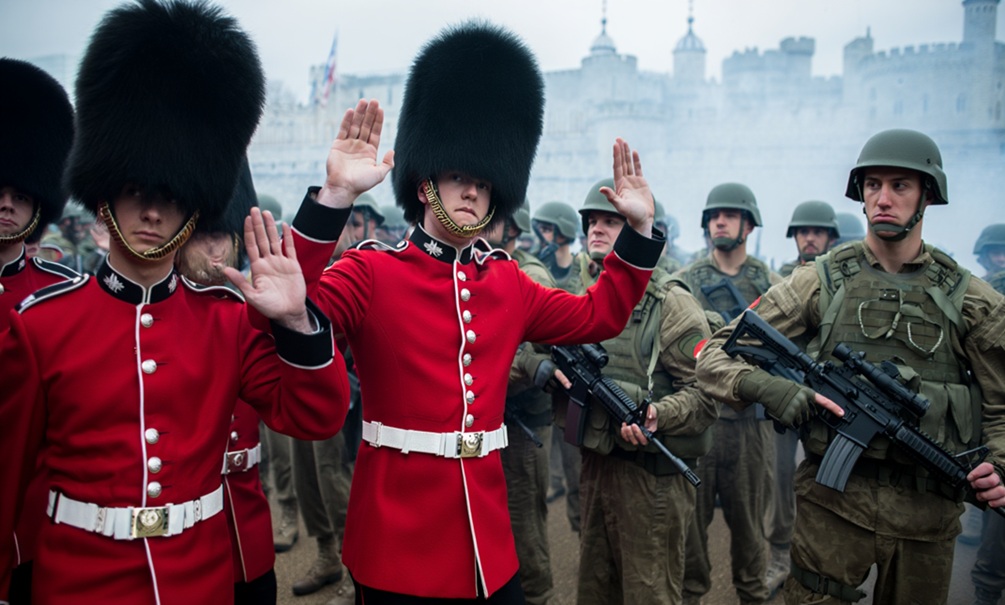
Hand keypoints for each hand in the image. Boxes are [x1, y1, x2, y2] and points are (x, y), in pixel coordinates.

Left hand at [224, 208, 311, 331]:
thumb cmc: (270, 307)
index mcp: (257, 268)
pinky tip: (284, 226)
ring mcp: (281, 262)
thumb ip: (240, 282)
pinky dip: (288, 237)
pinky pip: (290, 248)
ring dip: (271, 227)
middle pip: (262, 239)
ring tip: (268, 213)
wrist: (289, 312)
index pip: (252, 245)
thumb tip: (225, 269)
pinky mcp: (293, 265)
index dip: (249, 232)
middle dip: (258, 224)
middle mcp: (268, 262)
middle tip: (255, 209)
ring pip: (275, 240)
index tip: (246, 219)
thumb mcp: (252, 296)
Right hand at [316, 99, 395, 207]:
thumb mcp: (379, 174)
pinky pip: (343, 130)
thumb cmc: (361, 183)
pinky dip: (347, 120)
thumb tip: (392, 151)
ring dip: (360, 113)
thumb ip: (387, 163)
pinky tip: (351, 111)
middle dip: (370, 113)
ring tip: (364, 101)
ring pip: (355, 125)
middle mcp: (360, 146)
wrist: (343, 188)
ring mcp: (349, 144)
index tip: (381, 109)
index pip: (375, 132)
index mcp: (370, 152)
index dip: (378, 121)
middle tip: (374, 101)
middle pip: (366, 126)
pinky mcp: (338, 145)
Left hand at [598, 138, 653, 236]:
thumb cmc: (632, 215)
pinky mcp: (641, 183)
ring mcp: (633, 181)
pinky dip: (636, 161)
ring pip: (629, 164)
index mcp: (619, 185)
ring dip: (627, 153)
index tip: (615, 144)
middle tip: (618, 138)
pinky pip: (638, 169)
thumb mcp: (621, 206)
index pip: (617, 167)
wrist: (642, 220)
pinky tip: (635, 152)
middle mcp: (625, 181)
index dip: (616, 156)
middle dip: (620, 151)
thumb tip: (602, 189)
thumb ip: (612, 197)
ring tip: (624, 141)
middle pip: (622, 163)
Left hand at [620, 404, 657, 445]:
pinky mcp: (631, 436)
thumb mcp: (651, 409)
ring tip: (627, 426)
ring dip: (629, 434)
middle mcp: (645, 435)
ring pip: (634, 441)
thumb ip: (652, 412)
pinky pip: (627, 438)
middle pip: (641, 441)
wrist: (644, 412)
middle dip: (634, 433)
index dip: (641, 434)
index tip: (636, 425)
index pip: (648, 437)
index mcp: (651, 430)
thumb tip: (649, 416)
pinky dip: (624, 433)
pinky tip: (624, 426)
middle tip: (632, 425)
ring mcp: (638, 436)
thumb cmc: (649, 412)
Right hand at [738, 369, 841, 427]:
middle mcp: (803, 401)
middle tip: (791, 406)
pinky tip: (781, 413)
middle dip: (802, 414)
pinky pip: (790, 424)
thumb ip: (805, 398)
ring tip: (785, 408)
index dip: (834, 408)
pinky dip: (786, 421)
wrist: (766, 387)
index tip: (841, 414)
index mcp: (807, 392)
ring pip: (800, 421)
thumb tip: (809, 412)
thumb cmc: (779, 387)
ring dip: (794, 418)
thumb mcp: (796, 389)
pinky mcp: (788, 416)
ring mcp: (796, 409)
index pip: (824, 401)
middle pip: (809, 415)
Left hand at [968, 462, 1004, 507]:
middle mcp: (998, 478)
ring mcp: (1003, 487)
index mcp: (990, 471)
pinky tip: (990, 502)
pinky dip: (996, 502)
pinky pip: (1004, 500)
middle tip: (974, 486)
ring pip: (1000, 491)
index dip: (977, 472)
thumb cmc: (979, 484)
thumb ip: (972, 476)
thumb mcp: (974, 478)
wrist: (989, 494)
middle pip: (992, 480)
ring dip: (987, 495)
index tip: (969, 478)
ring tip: (980, 496)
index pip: (987, 467)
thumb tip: (967, 479)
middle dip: (981, 485)